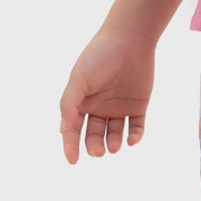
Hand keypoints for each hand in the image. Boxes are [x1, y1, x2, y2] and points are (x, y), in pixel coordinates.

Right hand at [59, 29, 154, 162]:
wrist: (129, 40)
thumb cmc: (99, 56)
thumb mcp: (78, 79)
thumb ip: (68, 104)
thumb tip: (62, 130)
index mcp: (81, 102)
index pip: (73, 130)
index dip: (70, 146)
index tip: (73, 160)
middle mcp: (99, 108)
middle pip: (94, 136)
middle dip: (94, 146)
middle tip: (98, 152)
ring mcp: (119, 107)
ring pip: (115, 135)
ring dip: (114, 143)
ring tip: (114, 146)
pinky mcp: (138, 106)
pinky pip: (136, 127)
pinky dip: (134, 136)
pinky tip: (131, 140)